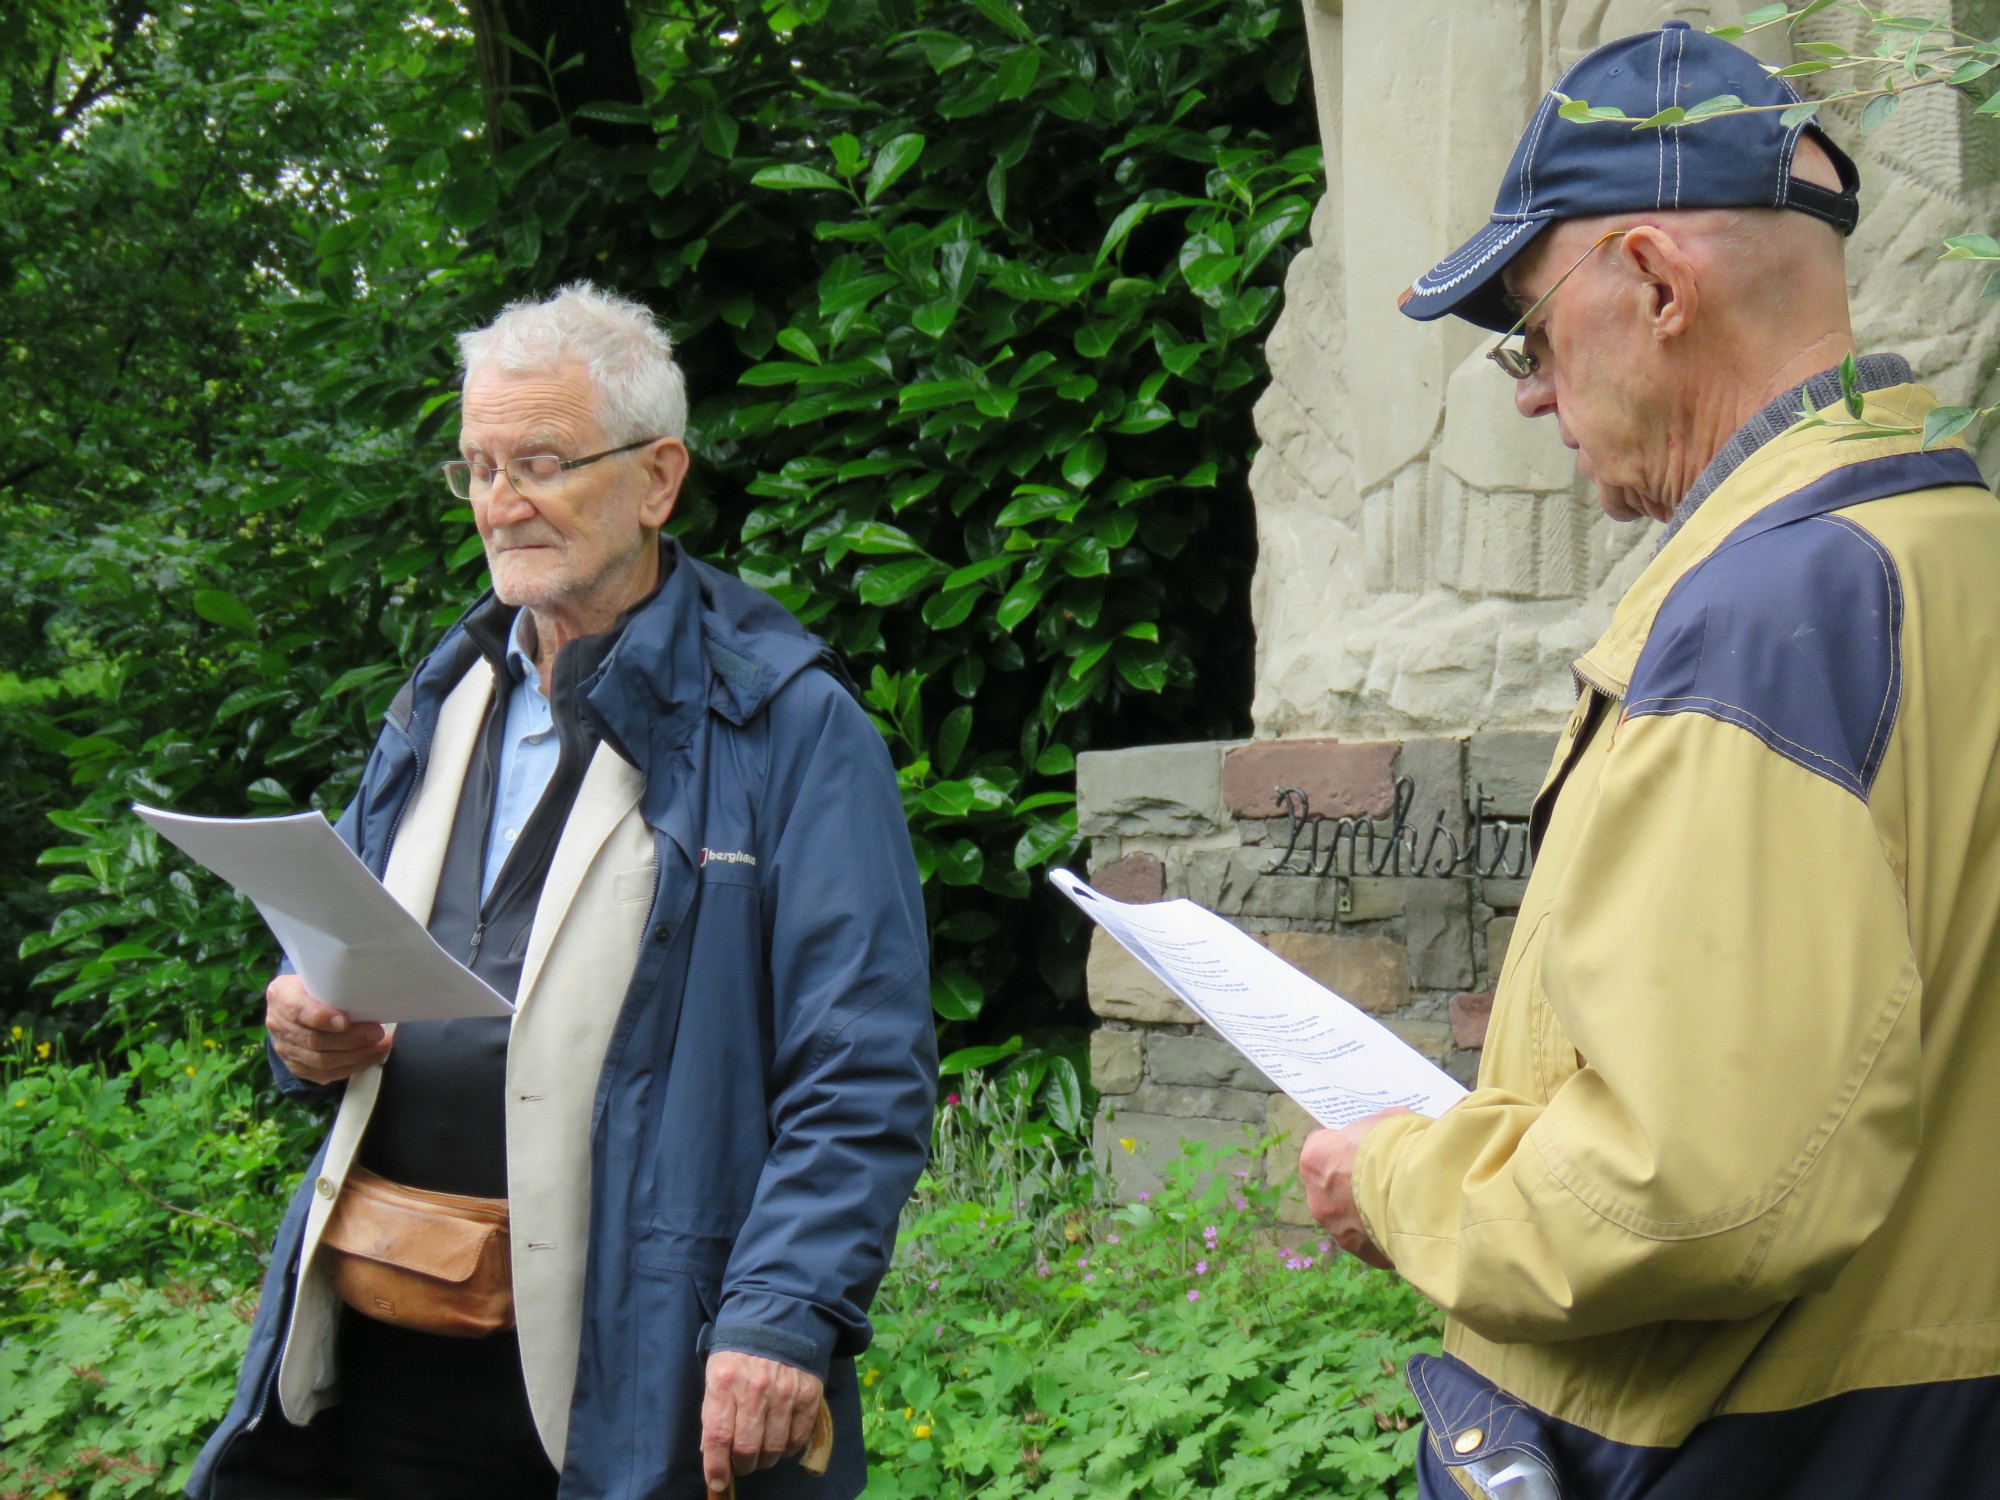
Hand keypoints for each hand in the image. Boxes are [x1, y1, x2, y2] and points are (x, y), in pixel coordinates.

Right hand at [264, 974, 390, 1083]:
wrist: (288, 1006)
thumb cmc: (310, 987)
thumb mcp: (314, 976)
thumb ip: (332, 986)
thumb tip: (367, 995)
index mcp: (282, 996)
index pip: (299, 1010)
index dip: (323, 1018)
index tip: (346, 1021)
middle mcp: (279, 1025)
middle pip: (315, 1040)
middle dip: (351, 1040)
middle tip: (377, 1033)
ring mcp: (286, 1049)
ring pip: (321, 1061)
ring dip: (356, 1056)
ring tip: (381, 1046)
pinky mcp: (296, 1066)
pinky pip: (324, 1074)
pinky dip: (351, 1067)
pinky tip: (370, 1057)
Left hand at [701, 1351, 823, 1490]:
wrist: (779, 1319)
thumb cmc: (739, 1350)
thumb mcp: (716, 1373)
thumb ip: (714, 1411)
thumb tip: (713, 1451)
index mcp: (725, 1382)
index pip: (718, 1436)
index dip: (716, 1466)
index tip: (717, 1481)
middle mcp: (755, 1389)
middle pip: (748, 1448)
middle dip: (742, 1465)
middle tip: (742, 1463)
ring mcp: (784, 1393)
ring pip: (774, 1448)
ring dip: (765, 1460)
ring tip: (762, 1454)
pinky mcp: (808, 1395)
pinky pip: (798, 1437)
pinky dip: (789, 1449)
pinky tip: (782, 1442)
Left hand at [1299, 1107, 1413, 1270]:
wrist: (1422, 1190)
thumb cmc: (1399, 1147)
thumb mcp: (1388, 1121)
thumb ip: (1380, 1125)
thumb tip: (1391, 1123)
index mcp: (1315, 1159)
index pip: (1321, 1147)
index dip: (1341, 1145)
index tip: (1359, 1146)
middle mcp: (1317, 1197)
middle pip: (1331, 1186)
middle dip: (1351, 1182)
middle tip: (1380, 1176)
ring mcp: (1337, 1229)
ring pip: (1347, 1217)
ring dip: (1365, 1211)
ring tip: (1396, 1203)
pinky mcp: (1360, 1251)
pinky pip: (1369, 1240)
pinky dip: (1382, 1233)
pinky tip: (1404, 1223)